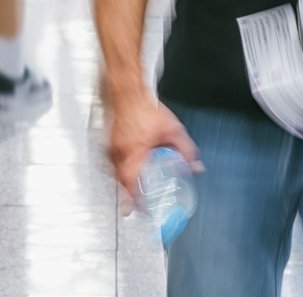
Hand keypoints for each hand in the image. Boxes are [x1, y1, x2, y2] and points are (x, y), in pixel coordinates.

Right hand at [106, 93, 198, 209]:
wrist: (128, 92)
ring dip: (125, 183)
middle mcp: (118, 154)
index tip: (144, 210)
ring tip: (134, 192)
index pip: (132, 186)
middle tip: (138, 206)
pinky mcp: (108, 143)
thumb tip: (194, 166)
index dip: (138, 201)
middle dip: (130, 196)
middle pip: (121, 183)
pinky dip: (120, 171)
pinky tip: (128, 171)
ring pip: (115, 174)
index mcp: (133, 153)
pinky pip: (112, 164)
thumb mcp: (173, 131)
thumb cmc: (146, 108)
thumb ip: (186, 150)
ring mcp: (110, 148)